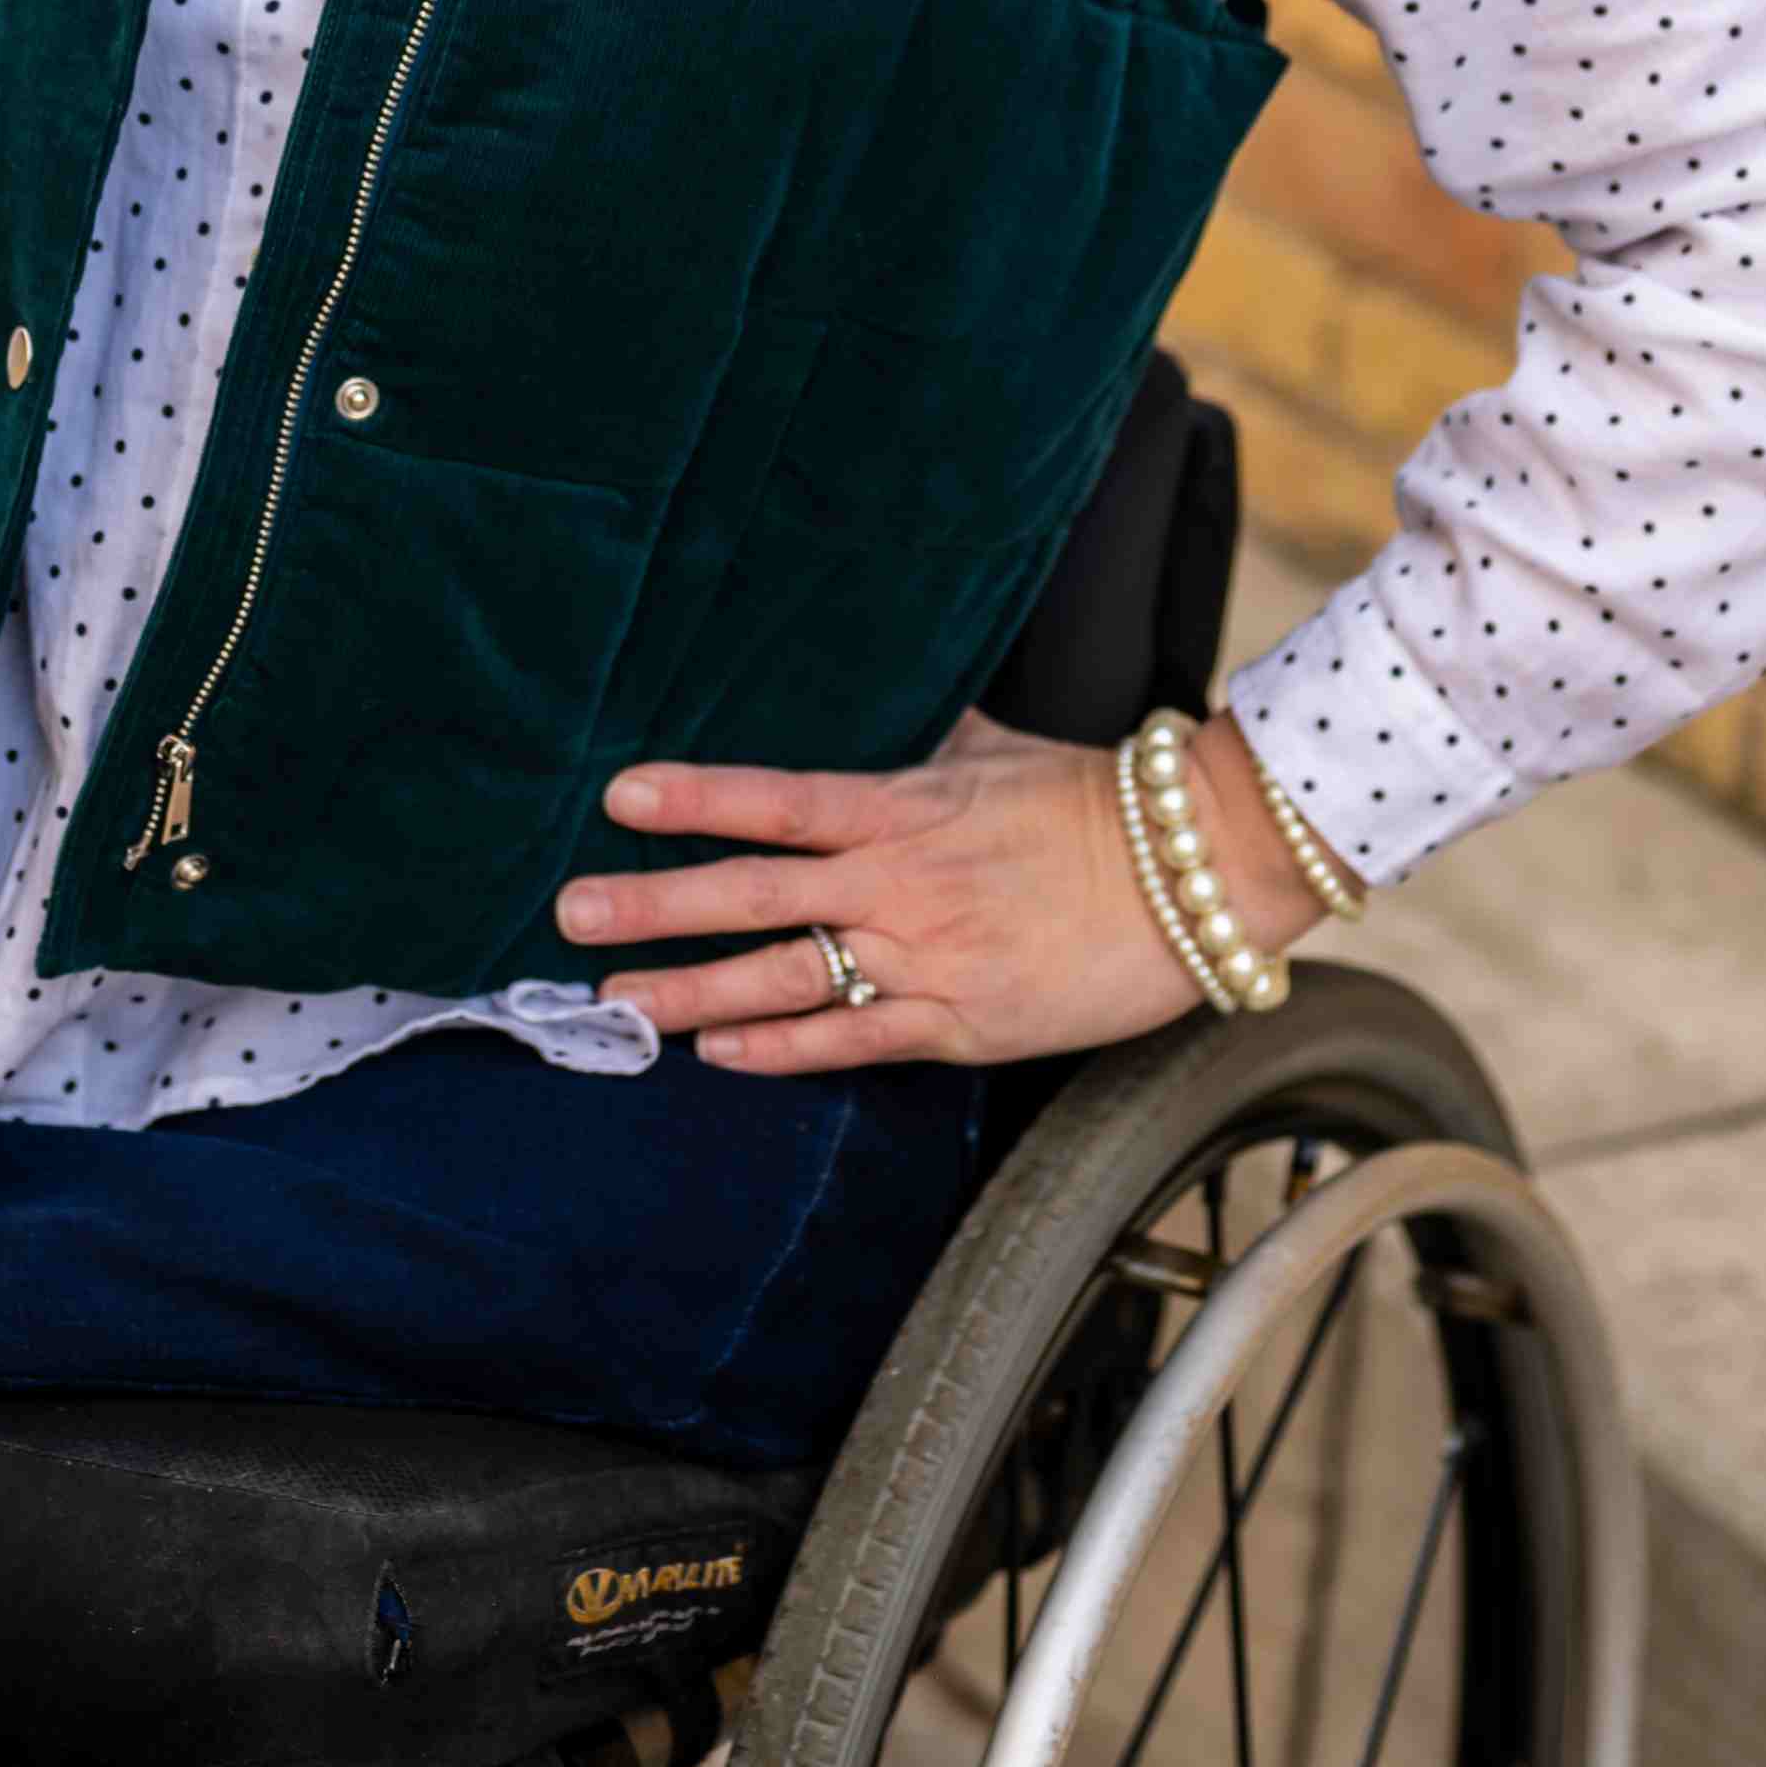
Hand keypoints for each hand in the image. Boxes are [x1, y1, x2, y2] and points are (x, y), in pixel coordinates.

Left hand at [553, 706, 1321, 1072]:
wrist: (1196, 873)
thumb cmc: (1097, 802)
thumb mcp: (998, 750)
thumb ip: (931, 743)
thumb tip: (901, 713)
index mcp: (903, 807)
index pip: (775, 798)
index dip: (694, 796)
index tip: (617, 796)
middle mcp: (898, 882)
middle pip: (752, 892)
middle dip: (654, 902)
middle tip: (569, 910)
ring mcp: (926, 955)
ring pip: (784, 976)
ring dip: (690, 988)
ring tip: (614, 998)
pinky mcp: (961, 1020)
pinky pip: (854, 1038)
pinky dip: (782, 1048)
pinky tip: (717, 1053)